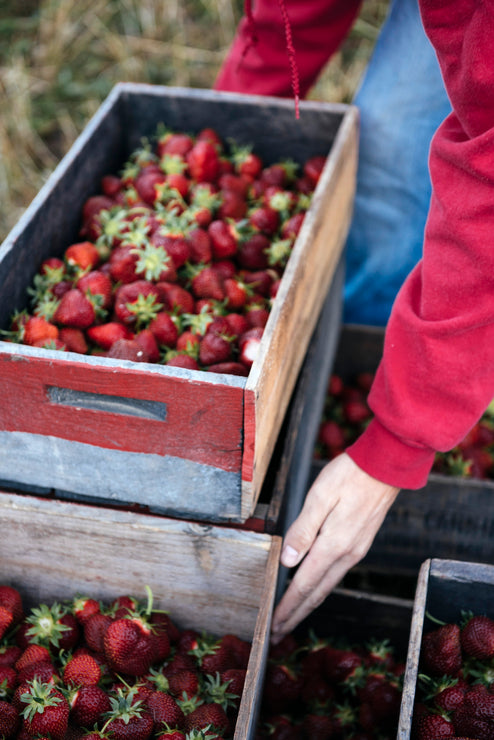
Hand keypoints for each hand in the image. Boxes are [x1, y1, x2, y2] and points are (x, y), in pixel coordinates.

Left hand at [270, 452, 398, 641]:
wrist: (385, 467)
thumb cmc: (349, 475)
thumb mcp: (319, 496)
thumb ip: (302, 530)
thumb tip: (287, 561)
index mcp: (333, 545)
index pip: (304, 584)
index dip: (287, 607)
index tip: (273, 625)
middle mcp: (346, 554)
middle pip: (316, 593)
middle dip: (295, 614)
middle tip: (277, 633)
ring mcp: (356, 550)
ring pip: (327, 585)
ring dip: (308, 604)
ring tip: (292, 616)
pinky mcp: (360, 543)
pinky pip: (336, 573)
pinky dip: (320, 588)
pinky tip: (313, 588)